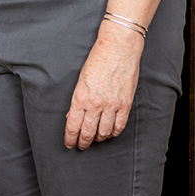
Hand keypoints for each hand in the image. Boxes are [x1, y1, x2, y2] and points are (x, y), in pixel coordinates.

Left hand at [65, 23, 143, 149]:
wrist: (117, 49)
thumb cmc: (96, 61)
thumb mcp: (80, 80)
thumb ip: (78, 99)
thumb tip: (74, 116)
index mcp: (80, 97)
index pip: (73, 125)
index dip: (70, 138)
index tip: (69, 143)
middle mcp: (95, 104)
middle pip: (88, 132)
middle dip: (83, 142)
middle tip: (80, 146)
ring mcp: (112, 105)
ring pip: (104, 132)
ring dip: (98, 139)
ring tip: (94, 140)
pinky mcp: (125, 104)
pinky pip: (119, 126)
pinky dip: (113, 133)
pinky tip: (109, 133)